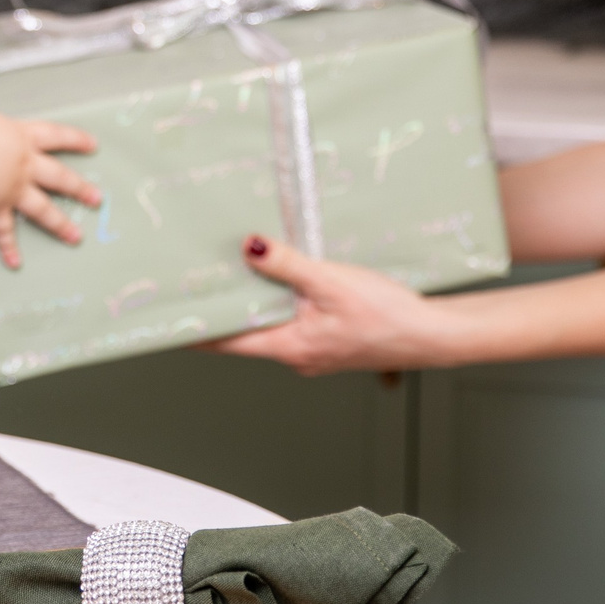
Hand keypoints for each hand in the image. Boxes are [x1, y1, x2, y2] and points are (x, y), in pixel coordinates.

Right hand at [0, 100, 101, 269]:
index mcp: (23, 138)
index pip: (56, 136)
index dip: (75, 139)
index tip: (93, 145)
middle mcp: (25, 166)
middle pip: (59, 178)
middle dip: (80, 189)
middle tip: (97, 199)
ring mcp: (13, 190)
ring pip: (43, 209)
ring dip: (60, 224)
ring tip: (76, 236)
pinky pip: (4, 231)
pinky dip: (8, 248)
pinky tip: (15, 262)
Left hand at [208, 235, 446, 374]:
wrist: (434, 336)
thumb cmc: (389, 316)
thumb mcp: (332, 281)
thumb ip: (288, 265)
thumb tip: (250, 248)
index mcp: (290, 347)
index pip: (228, 341)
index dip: (197, 331)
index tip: (170, 323)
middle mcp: (298, 355)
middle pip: (248, 333)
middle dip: (227, 309)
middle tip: (201, 284)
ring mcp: (316, 351)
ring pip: (275, 326)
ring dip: (259, 303)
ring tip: (240, 274)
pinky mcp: (332, 342)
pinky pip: (298, 323)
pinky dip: (286, 304)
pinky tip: (291, 282)